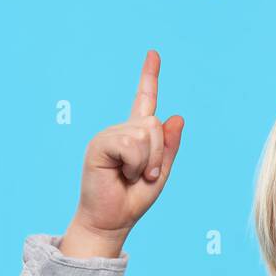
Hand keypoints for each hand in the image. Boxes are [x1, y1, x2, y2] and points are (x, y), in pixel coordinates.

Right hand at [62, 49, 184, 257]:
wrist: (111, 220)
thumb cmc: (133, 200)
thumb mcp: (160, 173)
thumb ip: (169, 147)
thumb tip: (177, 115)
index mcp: (136, 136)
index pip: (144, 100)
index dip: (149, 77)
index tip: (153, 54)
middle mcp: (121, 130)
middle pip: (154, 124)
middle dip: (158, 154)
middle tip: (144, 176)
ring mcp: (108, 135)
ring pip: (144, 134)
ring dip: (147, 162)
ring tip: (132, 177)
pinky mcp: (99, 144)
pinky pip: (131, 144)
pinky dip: (134, 164)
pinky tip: (122, 175)